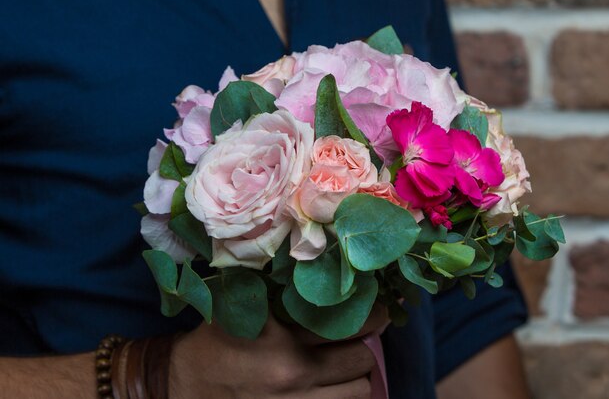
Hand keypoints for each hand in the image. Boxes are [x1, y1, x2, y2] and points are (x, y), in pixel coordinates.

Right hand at [169, 304, 389, 398]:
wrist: (184, 384)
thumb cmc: (217, 335)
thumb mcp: (247, 303)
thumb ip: (283, 289)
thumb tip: (326, 263)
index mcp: (283, 336)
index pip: (347, 322)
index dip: (374, 312)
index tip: (383, 302)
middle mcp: (294, 372)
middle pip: (361, 358)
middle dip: (368, 342)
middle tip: (367, 328)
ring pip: (358, 391)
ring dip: (359, 373)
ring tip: (351, 357)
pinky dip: (345, 394)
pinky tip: (337, 381)